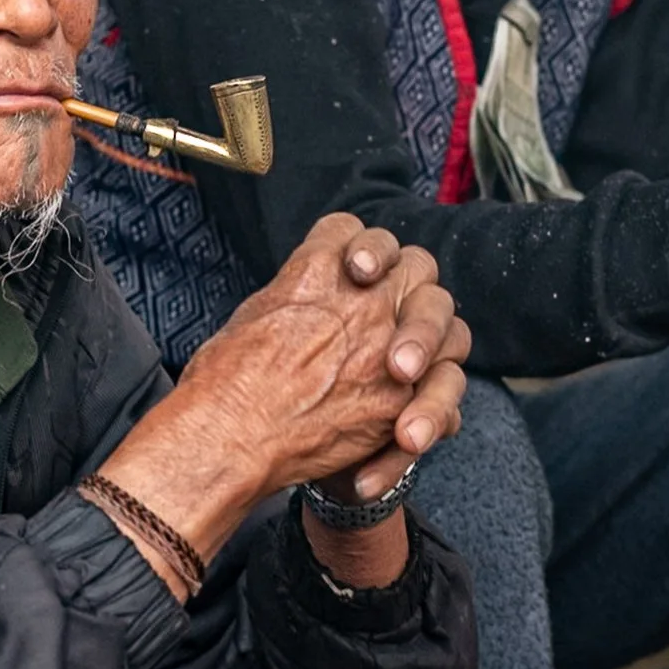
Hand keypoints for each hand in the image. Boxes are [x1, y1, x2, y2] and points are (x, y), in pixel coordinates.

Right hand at [97, 215, 467, 591]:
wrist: (231, 437)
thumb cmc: (225, 381)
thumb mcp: (256, 312)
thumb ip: (297, 297)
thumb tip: (311, 305)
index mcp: (317, 269)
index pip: (352, 231)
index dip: (355, 247)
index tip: (350, 268)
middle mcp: (364, 299)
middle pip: (416, 265)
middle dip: (409, 282)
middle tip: (388, 309)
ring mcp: (390, 346)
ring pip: (442, 316)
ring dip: (432, 336)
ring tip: (403, 364)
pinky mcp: (400, 398)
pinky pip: (442, 383)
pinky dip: (433, 401)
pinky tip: (408, 416)